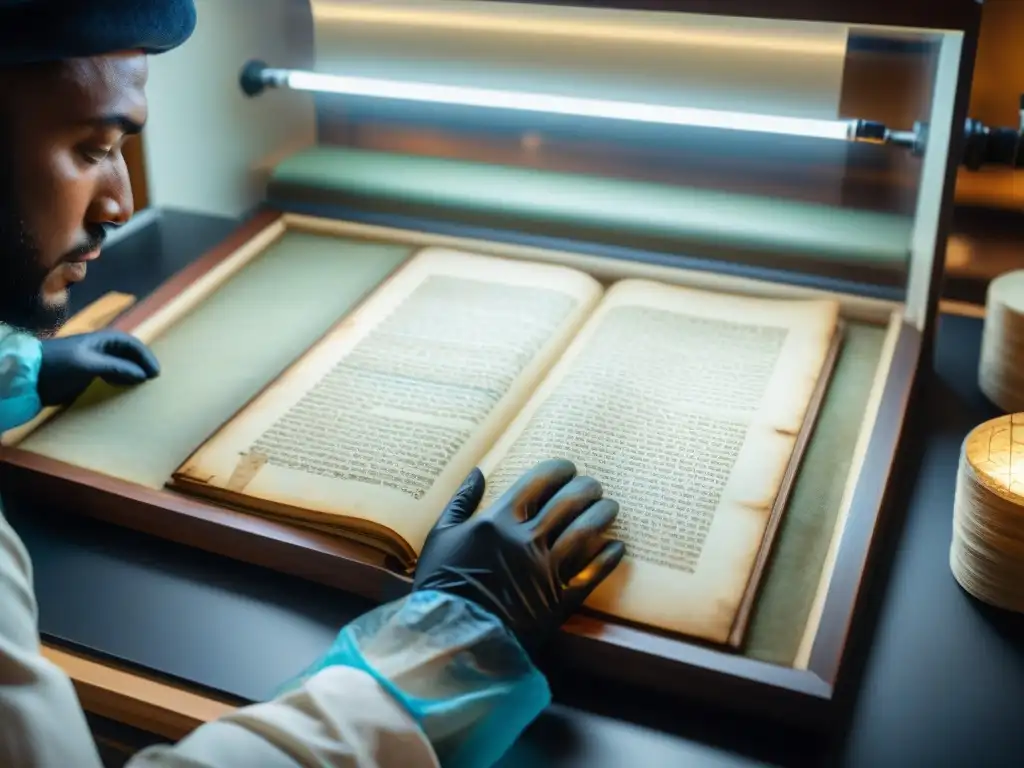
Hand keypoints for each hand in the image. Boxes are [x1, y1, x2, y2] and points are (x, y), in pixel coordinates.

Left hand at [37, 329, 159, 405]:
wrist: (30, 375)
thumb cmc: (59, 364)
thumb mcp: (89, 364)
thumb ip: (117, 368)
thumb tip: (142, 375)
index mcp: (102, 339)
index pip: (132, 344)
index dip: (146, 357)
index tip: (155, 373)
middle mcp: (100, 348)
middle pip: (129, 353)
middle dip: (142, 365)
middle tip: (152, 380)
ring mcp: (94, 360)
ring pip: (121, 364)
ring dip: (133, 373)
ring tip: (142, 385)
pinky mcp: (87, 373)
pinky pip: (111, 375)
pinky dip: (121, 380)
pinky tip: (124, 388)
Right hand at [414, 458, 625, 651]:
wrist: (453, 639)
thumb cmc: (442, 585)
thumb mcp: (441, 537)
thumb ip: (461, 501)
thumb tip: (478, 472)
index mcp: (498, 521)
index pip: (539, 482)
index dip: (559, 470)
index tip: (568, 469)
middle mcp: (526, 540)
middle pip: (569, 502)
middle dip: (587, 488)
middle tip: (593, 486)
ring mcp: (546, 570)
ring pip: (587, 531)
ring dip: (604, 514)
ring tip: (609, 507)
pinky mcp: (560, 600)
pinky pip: (594, 572)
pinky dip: (609, 556)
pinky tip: (616, 545)